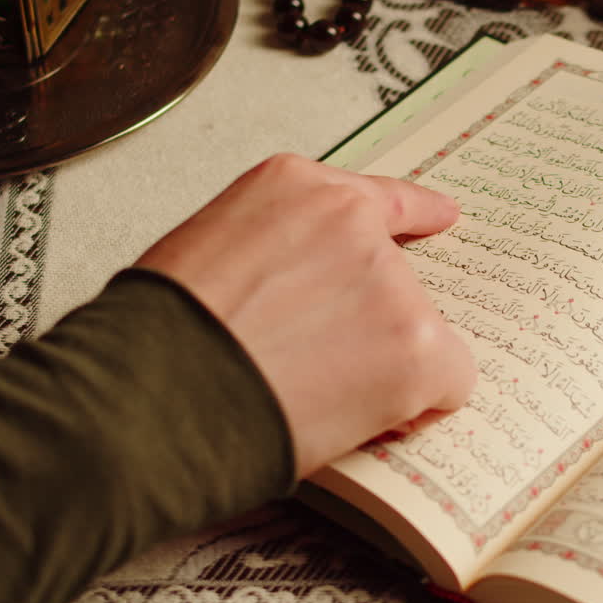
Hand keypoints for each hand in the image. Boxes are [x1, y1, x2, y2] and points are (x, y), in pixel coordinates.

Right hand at [135, 154, 475, 478]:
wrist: (152, 398)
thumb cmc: (158, 342)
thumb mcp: (207, 252)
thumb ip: (277, 253)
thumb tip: (306, 300)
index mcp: (294, 187)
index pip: (374, 197)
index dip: (412, 216)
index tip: (442, 217)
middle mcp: (352, 221)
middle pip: (396, 280)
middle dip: (366, 325)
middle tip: (312, 364)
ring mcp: (391, 281)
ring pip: (419, 335)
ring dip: (382, 367)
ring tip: (311, 392)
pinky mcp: (418, 342)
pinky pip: (451, 379)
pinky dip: (418, 406)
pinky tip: (360, 414)